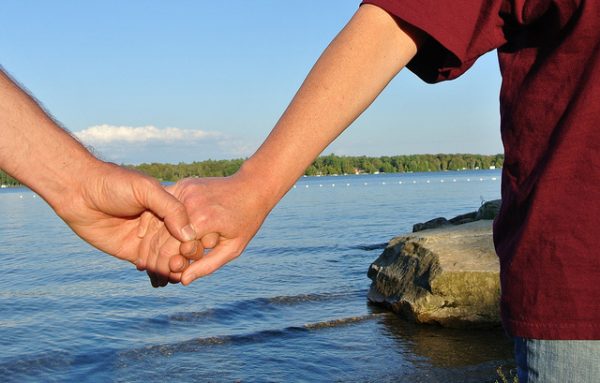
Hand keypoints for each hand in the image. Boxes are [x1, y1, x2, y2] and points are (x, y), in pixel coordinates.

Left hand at [54, 161, 196, 268]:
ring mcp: (148, 239)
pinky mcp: (134, 252)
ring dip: (174, 268)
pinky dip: (160, 273)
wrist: (79, 192)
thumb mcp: (146, 190)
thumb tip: (189, 235)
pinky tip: (164, 279)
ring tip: (173, 274)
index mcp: (169, 207)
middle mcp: (162, 224)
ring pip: (168, 258)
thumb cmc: (114, 183)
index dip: (194, 240)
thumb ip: (170, 209)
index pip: (190, 227)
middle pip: (181, 246)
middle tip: (180, 265)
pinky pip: (152, 266)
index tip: (192, 250)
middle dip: (184, 257)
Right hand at [138, 172, 272, 285]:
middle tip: (145, 268)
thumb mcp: (233, 248)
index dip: (164, 265)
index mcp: (203, 221)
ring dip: (148, 237)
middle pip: (161, 234)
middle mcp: (190, 203)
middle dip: (152, 254)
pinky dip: (153, 219)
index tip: (160, 276)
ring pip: (157, 218)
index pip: (172, 249)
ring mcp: (185, 191)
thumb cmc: (246, 221)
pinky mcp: (183, 184)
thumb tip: (184, 280)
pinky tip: (145, 233)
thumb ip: (208, 265)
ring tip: (143, 253)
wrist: (252, 187)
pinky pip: (162, 204)